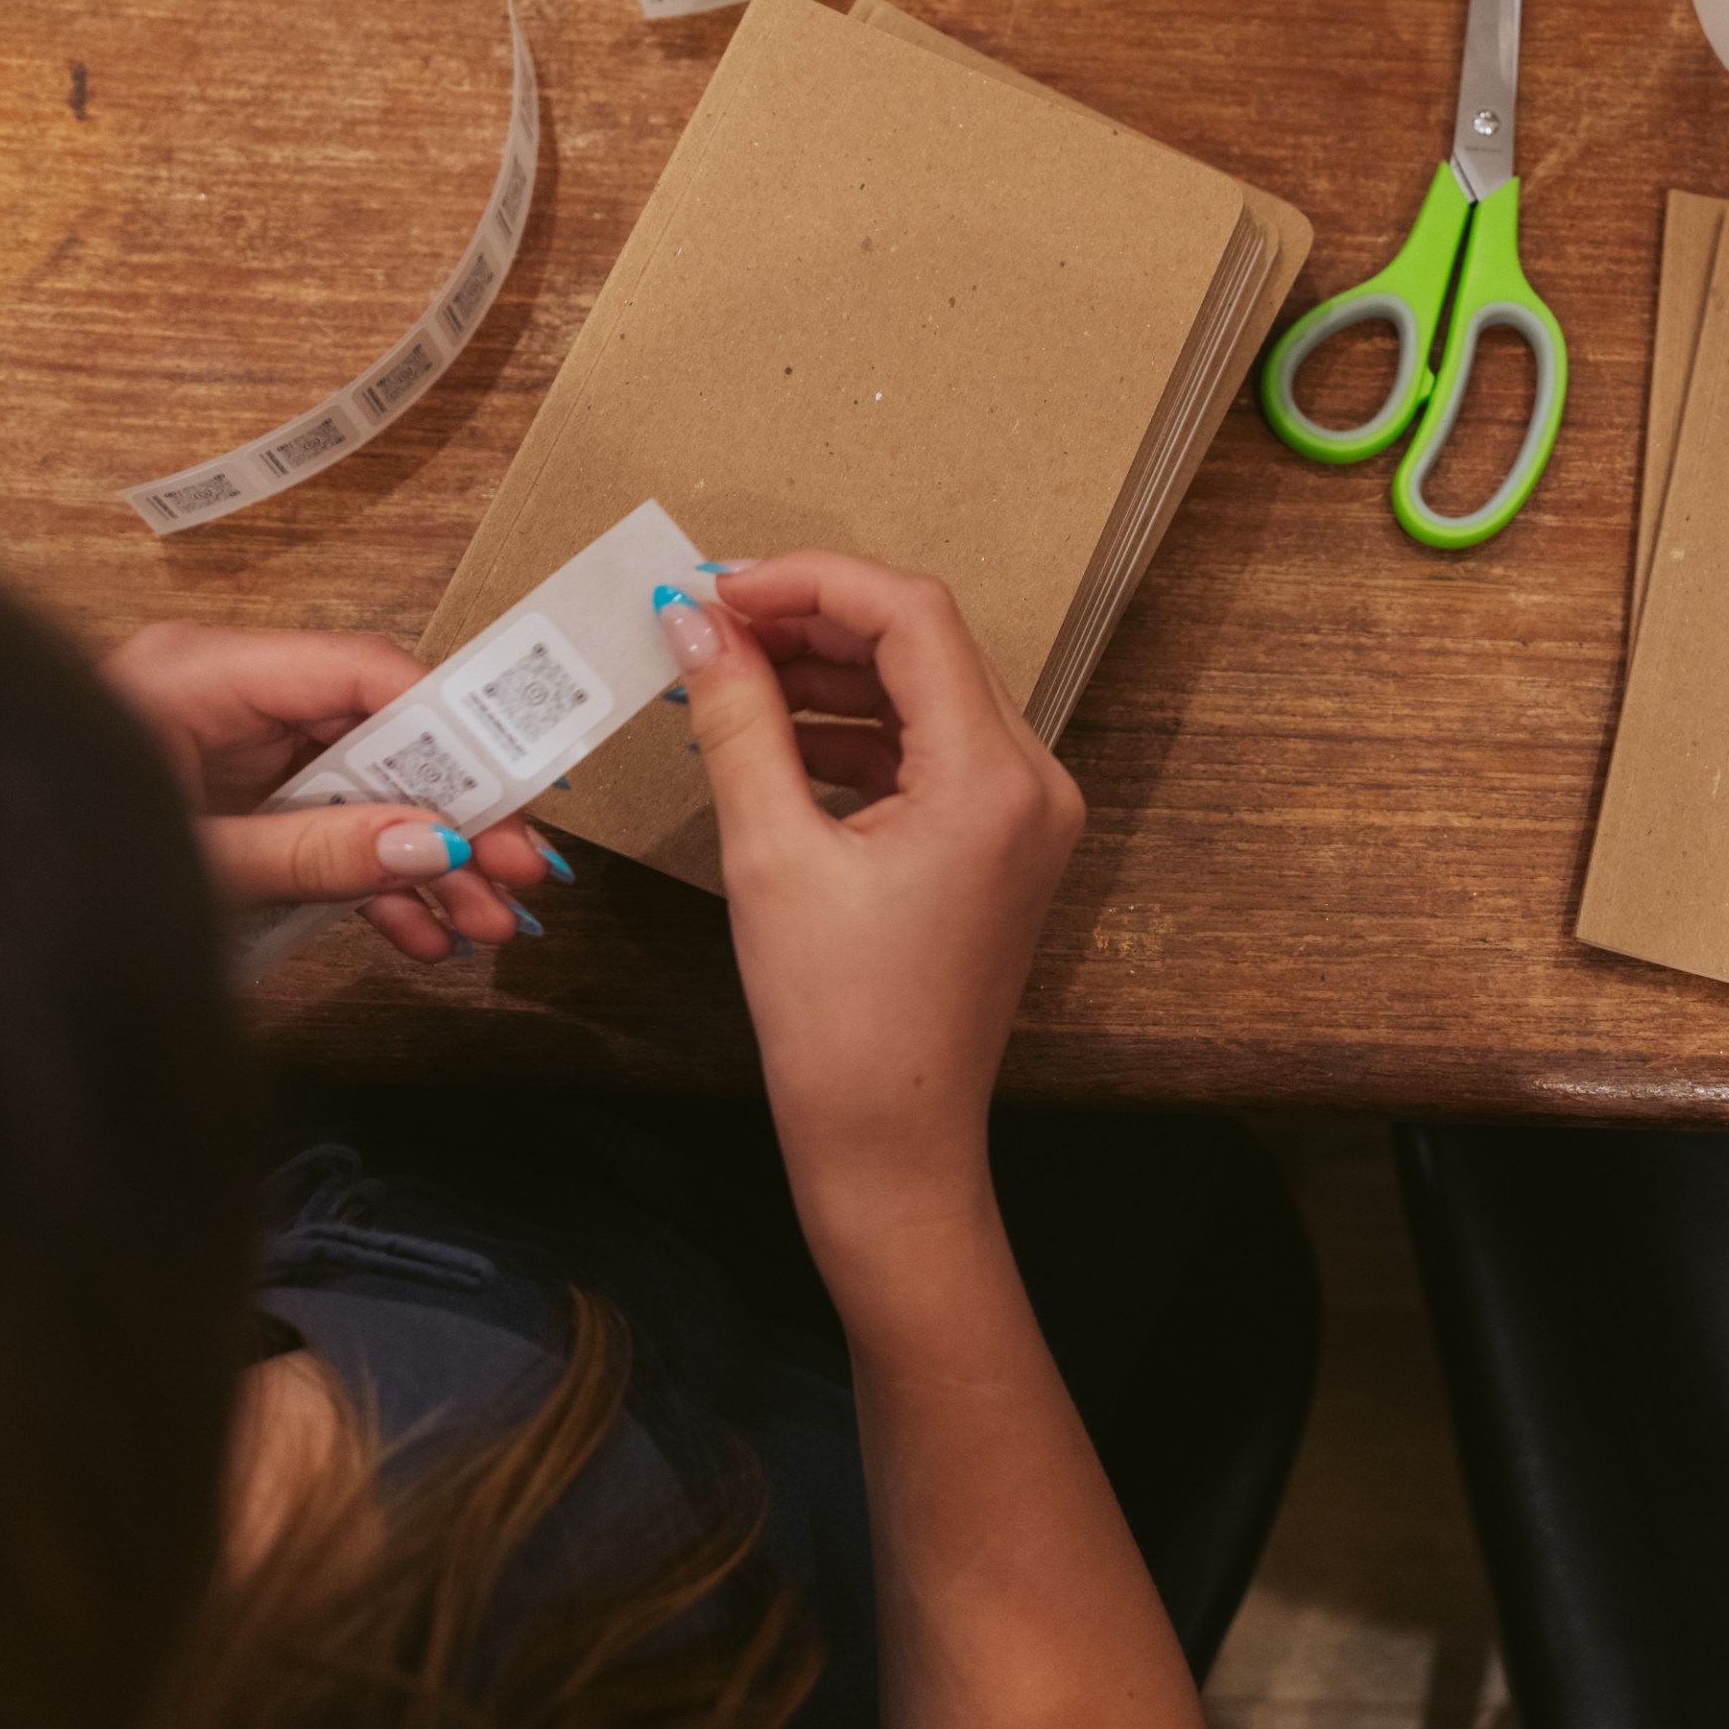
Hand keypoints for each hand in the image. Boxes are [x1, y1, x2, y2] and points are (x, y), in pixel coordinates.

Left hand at [98, 622, 564, 962]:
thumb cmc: (44, 868)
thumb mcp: (201, 867)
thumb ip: (319, 854)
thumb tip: (437, 844)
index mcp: (203, 675)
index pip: (361, 672)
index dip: (452, 725)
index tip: (515, 786)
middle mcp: (224, 698)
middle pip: (376, 734)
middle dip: (453, 812)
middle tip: (520, 873)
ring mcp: (228, 751)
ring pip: (360, 790)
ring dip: (423, 861)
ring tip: (479, 927)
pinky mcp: (228, 801)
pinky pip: (322, 826)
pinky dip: (369, 879)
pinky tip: (416, 934)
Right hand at [666, 552, 1083, 1255]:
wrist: (891, 1145)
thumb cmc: (835, 1023)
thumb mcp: (770, 855)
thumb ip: (737, 721)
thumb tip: (695, 623)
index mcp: (992, 777)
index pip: (910, 615)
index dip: (809, 582)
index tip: (717, 590)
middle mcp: (1032, 781)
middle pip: (923, 643)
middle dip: (812, 620)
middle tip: (708, 624)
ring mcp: (1025, 813)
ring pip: (924, 691)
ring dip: (828, 673)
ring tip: (724, 674)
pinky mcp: (1001, 842)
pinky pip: (929, 748)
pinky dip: (854, 729)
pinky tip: (772, 737)